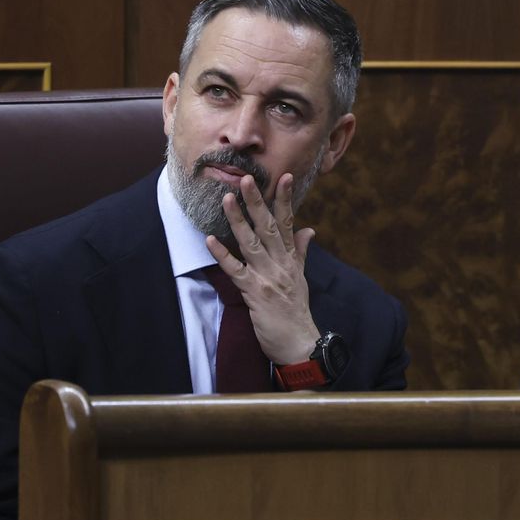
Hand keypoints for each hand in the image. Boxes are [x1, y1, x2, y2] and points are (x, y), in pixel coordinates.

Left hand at [206, 173, 319, 365]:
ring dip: (238, 220)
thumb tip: (308, 230)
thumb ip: (300, 252)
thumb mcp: (301, 278)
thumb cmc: (297, 312)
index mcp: (291, 259)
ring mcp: (267, 277)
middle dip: (257, 202)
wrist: (299, 343)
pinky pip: (235, 270)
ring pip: (251, 242)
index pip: (288, 223)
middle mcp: (281, 264)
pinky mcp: (255, 292)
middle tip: (246, 179)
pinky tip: (210, 240)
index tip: (283, 177)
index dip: (285, 199)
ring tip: (226, 199)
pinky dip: (222, 255)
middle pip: (268, 227)